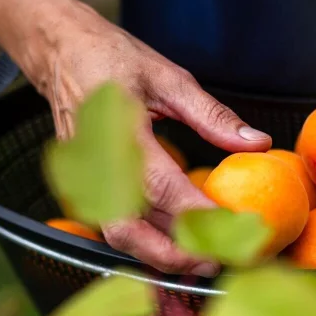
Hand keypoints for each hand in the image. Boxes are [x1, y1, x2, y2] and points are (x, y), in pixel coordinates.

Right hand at [27, 5, 271, 276]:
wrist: (59, 54)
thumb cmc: (111, 59)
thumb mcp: (168, 77)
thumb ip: (212, 116)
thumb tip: (256, 142)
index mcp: (120, 132)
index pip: (162, 187)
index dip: (197, 214)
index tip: (232, 230)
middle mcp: (98, 164)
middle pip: (131, 229)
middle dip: (174, 254)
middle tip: (217, 262)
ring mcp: (86, 179)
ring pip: (120, 235)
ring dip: (159, 255)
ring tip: (202, 262)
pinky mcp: (85, 187)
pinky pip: (115, 225)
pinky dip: (145, 242)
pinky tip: (175, 246)